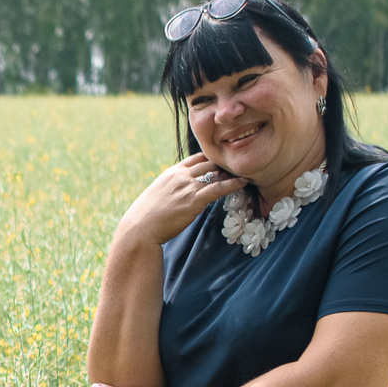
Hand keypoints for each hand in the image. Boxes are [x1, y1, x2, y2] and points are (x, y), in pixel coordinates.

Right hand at [114, 153, 245, 248]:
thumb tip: (180, 194)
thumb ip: (172, 189)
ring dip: (232, 172)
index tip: (223, 163)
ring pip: (216, 172)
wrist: (140, 228)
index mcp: (172, 172)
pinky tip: (244, 182)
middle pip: (209, 162)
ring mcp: (188, 186)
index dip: (212, 159)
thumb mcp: (158, 195)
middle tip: (241, 166)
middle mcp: (181, 175)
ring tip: (248, 171)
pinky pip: (219, 188)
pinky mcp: (194, 200)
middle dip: (225, 164)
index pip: (197, 158)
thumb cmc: (146, 216)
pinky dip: (234, 183)